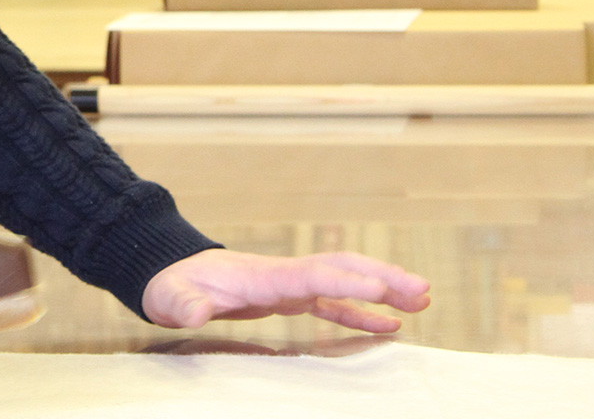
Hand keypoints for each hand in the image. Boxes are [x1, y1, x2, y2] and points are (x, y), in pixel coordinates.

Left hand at [141, 248, 430, 333]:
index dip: (346, 282)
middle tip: (422, 289)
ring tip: (423, 301)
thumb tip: (191, 313)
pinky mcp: (290, 298)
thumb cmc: (172, 286)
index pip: (312, 274)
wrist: (170, 274)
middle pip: (342, 269)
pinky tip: (391, 325)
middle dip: (382, 276)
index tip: (382, 288)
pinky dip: (363, 312)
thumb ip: (184, 305)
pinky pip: (334, 304)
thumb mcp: (170, 297)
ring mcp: (290, 284)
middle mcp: (284, 275)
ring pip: (346, 282)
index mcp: (262, 275)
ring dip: (384, 290)